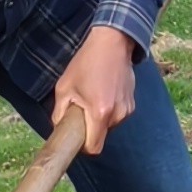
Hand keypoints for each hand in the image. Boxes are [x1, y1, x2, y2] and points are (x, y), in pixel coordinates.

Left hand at [53, 25, 138, 155]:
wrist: (112, 43)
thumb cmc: (86, 64)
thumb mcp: (64, 88)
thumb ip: (59, 113)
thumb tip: (59, 129)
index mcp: (100, 113)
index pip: (94, 148)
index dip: (83, 147)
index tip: (76, 136)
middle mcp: (118, 115)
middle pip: (101, 136)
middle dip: (89, 129)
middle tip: (81, 108)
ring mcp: (127, 109)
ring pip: (109, 126)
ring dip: (99, 119)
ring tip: (93, 96)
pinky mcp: (132, 104)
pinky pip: (116, 116)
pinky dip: (108, 110)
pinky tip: (103, 92)